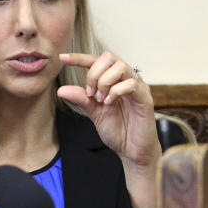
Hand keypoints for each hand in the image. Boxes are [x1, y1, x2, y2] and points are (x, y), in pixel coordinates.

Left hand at [56, 52, 159, 169]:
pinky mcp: (145, 98)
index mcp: (114, 81)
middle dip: (93, 73)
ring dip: (104, 82)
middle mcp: (127, 79)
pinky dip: (116, 92)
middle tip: (90, 94)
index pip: (97, 61)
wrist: (132, 150)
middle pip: (109, 57)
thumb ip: (81, 99)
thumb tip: (61, 90)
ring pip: (120, 67)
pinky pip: (131, 84)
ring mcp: (137, 87)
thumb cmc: (118, 130)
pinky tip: (110, 103)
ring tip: (101, 100)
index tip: (62, 58)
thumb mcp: (94, 112)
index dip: (79, 58)